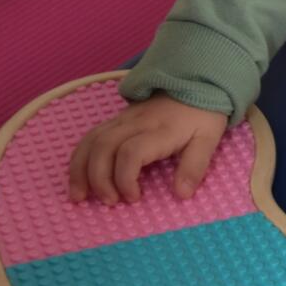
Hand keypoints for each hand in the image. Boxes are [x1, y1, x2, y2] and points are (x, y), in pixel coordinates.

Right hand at [68, 92, 228, 204]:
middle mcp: (134, 123)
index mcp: (159, 130)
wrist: (194, 83)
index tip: (135, 198)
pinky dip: (79, 158)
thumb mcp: (208, 140)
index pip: (131, 152)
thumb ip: (195, 166)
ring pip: (91, 141)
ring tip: (79, 196)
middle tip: (110, 202)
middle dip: (99, 178)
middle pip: (104, 147)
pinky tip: (77, 178)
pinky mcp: (115, 120)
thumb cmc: (200, 116)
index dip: (125, 178)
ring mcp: (121, 120)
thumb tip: (181, 194)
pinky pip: (89, 137)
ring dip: (80, 170)